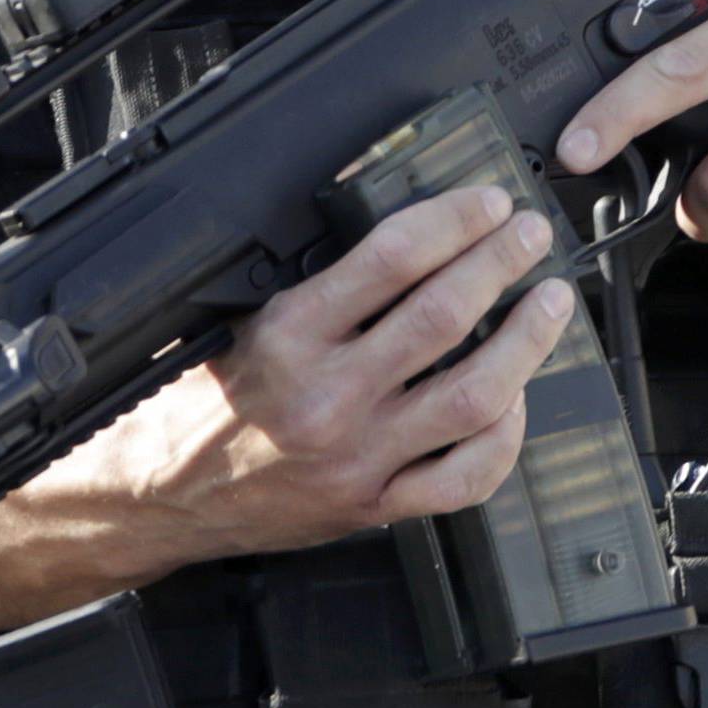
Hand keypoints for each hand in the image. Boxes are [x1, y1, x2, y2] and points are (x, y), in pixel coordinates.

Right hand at [98, 187, 573, 567]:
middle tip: (529, 235)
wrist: (159, 496)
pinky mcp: (373, 505)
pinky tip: (516, 400)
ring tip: (548, 304)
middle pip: (444, 317)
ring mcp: (358, 457)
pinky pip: (464, 478)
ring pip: (473, 395)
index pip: (391, 259)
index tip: (486, 202)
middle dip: (500, 264)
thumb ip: (318, 290)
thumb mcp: (240, 322)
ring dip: (526, 342)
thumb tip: (409, 242)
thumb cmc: (197, 402)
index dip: (453, 220)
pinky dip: (505, 437)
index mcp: (288, 335)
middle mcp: (327, 396)